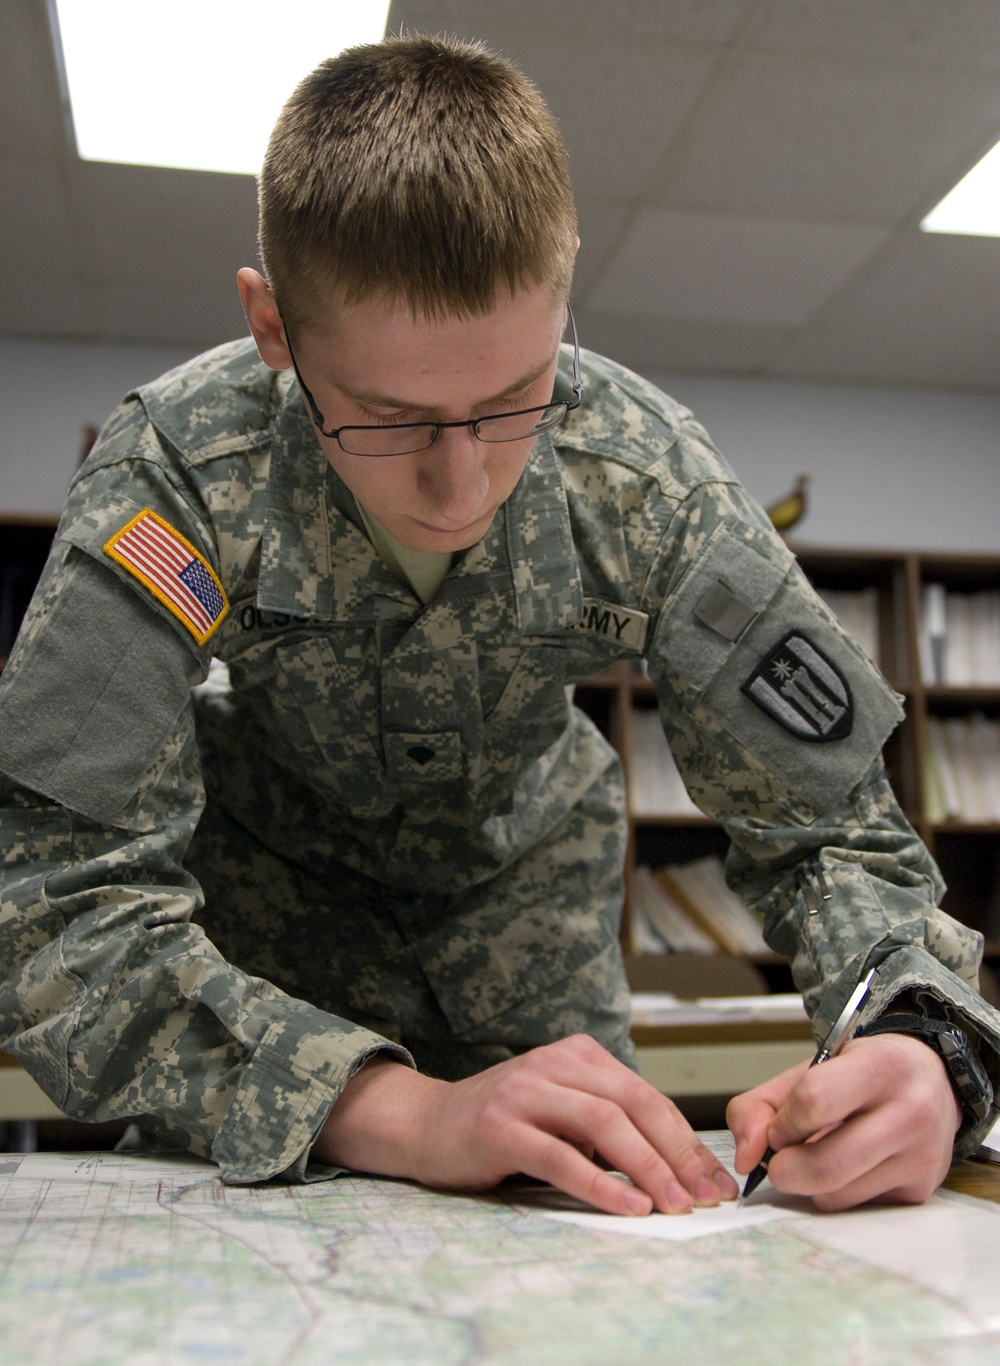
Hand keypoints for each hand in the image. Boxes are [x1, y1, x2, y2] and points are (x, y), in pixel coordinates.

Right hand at [312, 1033, 737, 1215]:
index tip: (716, 1181)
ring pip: (604, 1124)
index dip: (687, 1140)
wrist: (426, 1124)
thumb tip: (679, 1166)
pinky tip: (628, 1207)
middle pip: (634, 1104)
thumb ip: (607, 1121)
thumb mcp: (561, 1108)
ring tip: (675, 1205)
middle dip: (679, 1154)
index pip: (647, 1096)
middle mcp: (555, 1064)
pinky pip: (561, 1157)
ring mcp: (526, 1092)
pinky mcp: (500, 1128)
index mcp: (578, 1055)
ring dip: (648, 1168)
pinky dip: (600, 1185)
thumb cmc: (503, 1124)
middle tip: (707, 1197)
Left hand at [727, 1033, 962, 1210]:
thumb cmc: (861, 1072)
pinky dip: (836, 1193)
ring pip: (836, 1195)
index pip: (814, 1101)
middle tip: (780, 1161)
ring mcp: (920, 1156)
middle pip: (825, 1165)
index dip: (784, 1123)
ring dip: (810, 1185)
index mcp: (879, 1066)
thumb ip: (760, 1106)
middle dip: (785, 1170)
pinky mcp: (921, 1190)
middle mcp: (909, 1112)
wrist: (929, 1079)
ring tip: (819, 1155)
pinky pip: (856, 1208)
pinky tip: (847, 1166)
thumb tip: (746, 1160)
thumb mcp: (809, 1069)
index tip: (780, 1128)